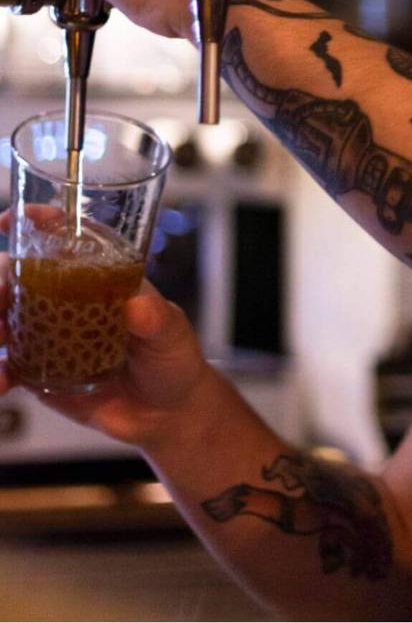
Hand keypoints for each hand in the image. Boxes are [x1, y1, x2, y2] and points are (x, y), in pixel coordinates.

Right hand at [0, 241, 213, 451]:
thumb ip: (156, 319)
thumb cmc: (174, 359)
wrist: (167, 413)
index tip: (14, 219)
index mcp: (103, 277)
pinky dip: (0, 373)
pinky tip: (4, 382)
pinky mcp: (42, 373)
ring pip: (8, 318)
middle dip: (2, 278)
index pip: (71, 239)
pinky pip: (10, 368)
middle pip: (25, 275)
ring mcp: (53, 336)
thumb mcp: (171, 332)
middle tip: (0, 296)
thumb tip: (137, 304)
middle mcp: (72, 301)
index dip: (42, 223)